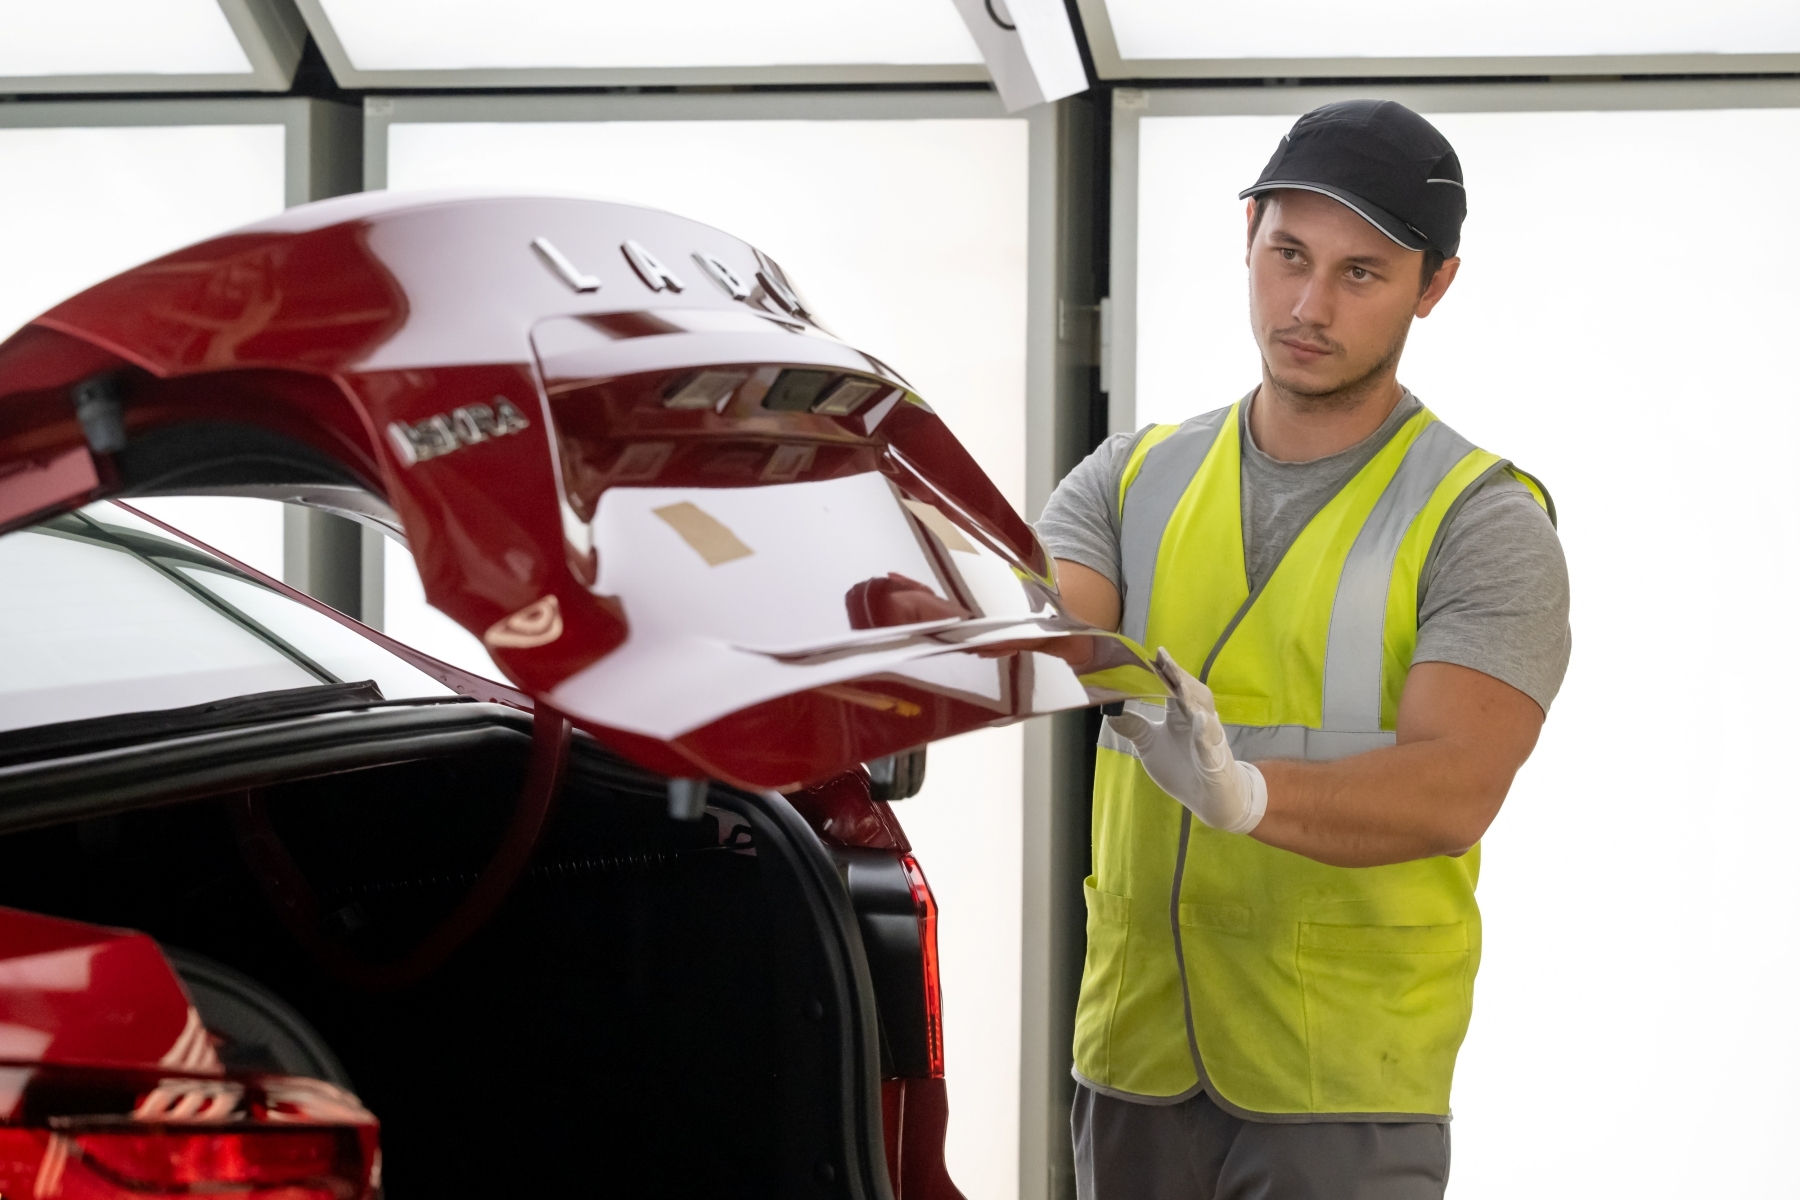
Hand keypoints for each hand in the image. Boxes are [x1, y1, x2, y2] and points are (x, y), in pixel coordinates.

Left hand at [1105, 648, 1267, 833]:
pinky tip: (1198, 718)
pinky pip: (1210, 743)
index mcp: (1182, 715)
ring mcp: (1209, 739)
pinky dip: (1204, 731)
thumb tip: (1110, 712)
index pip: (1174, 687)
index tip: (1154, 654)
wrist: (1211, 799)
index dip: (1166, 671)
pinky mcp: (1215, 760)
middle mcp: (1198, 721)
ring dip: (1190, 695)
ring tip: (1178, 681)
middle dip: (1178, 675)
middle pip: (1190, 692)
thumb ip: (1134, 728)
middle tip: (1164, 659)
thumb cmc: (1183, 767)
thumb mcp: (1150, 746)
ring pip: (1203, 711)